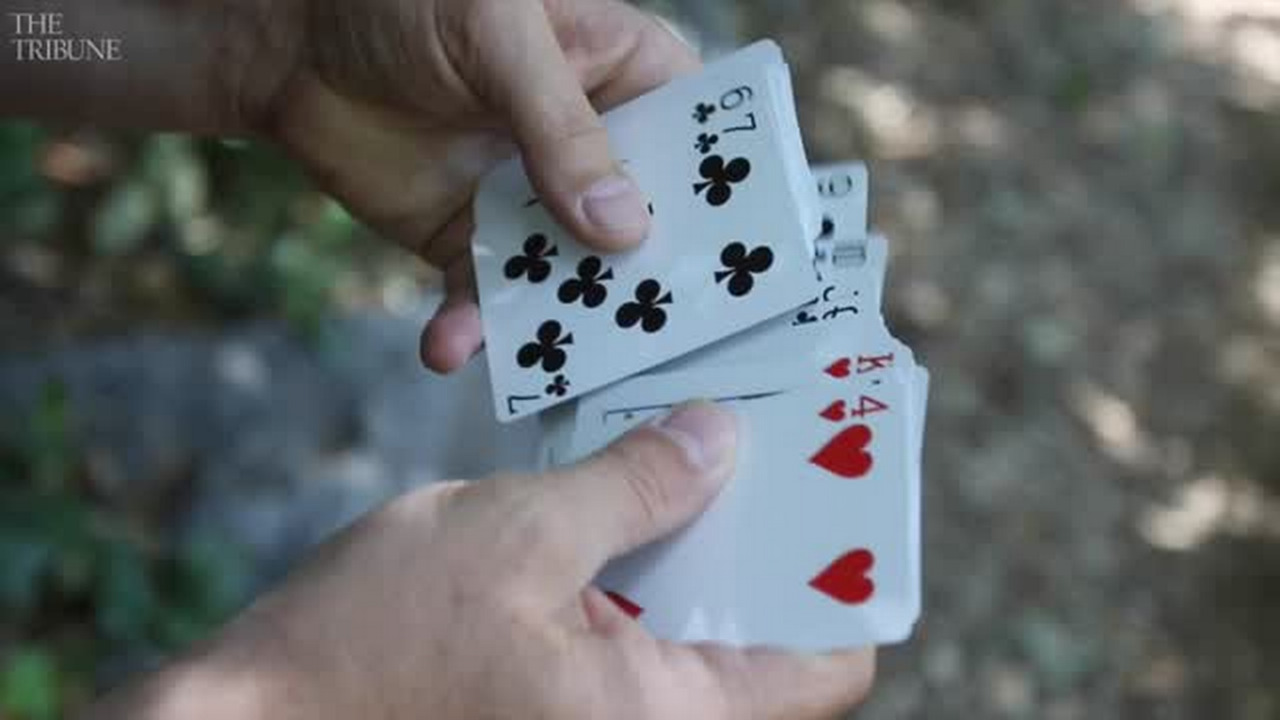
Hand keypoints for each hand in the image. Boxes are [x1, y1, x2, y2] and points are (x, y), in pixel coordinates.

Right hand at [91, 403, 873, 718]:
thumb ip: (632, 486)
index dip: (844, 571)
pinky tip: (606, 495)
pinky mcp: (555, 708)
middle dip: (763, 534)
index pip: (830, 663)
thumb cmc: (369, 647)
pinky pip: (631, 637)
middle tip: (760, 437)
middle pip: (763, 635)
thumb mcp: (517, 535)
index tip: (837, 487)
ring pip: (692, 629)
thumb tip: (719, 439)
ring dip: (692, 541)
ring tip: (684, 446)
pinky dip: (635, 568)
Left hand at [251, 0, 698, 373]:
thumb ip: (561, 129)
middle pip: (645, 227)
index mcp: (621, 75)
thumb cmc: (406, 1)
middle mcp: (590, 149)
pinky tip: (449, 346)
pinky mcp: (474, 243)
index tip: (735, 264)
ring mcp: (534, 202)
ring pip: (572, 278)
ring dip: (561, 324)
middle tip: (650, 339)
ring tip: (546, 362)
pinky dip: (472, 329)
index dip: (720, 199)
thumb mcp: (497, 38)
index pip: (694, 140)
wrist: (290, 43)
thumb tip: (620, 225)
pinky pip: (489, 299)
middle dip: (646, 284)